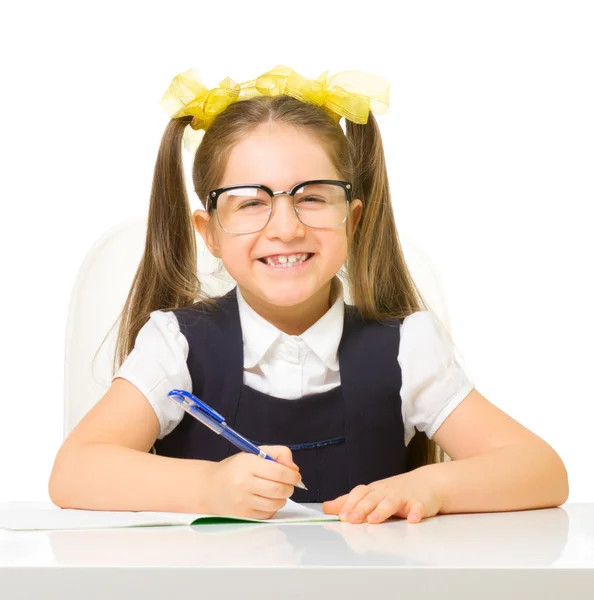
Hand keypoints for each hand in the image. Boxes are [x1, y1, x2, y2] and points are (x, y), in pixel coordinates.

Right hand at [207, 445, 301, 519]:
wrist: (209, 488)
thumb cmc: (234, 469)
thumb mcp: (254, 454)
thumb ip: (278, 454)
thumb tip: (294, 468)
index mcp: (247, 464)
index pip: (279, 471)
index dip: (292, 475)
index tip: (295, 475)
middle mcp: (244, 483)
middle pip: (279, 489)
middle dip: (290, 487)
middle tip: (288, 484)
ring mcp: (242, 502)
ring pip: (276, 503)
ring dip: (282, 498)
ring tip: (276, 491)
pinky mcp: (243, 516)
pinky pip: (268, 514)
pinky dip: (272, 507)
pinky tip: (265, 500)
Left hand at [321, 468, 443, 523]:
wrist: (428, 482)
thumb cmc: (395, 491)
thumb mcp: (371, 495)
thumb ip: (349, 502)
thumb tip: (326, 507)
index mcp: (374, 490)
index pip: (359, 494)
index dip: (349, 504)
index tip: (340, 515)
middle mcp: (386, 491)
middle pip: (372, 498)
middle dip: (361, 508)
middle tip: (351, 519)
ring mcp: (404, 496)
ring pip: (391, 502)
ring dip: (382, 511)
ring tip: (374, 520)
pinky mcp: (420, 503)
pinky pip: (418, 507)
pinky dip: (415, 512)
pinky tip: (412, 519)